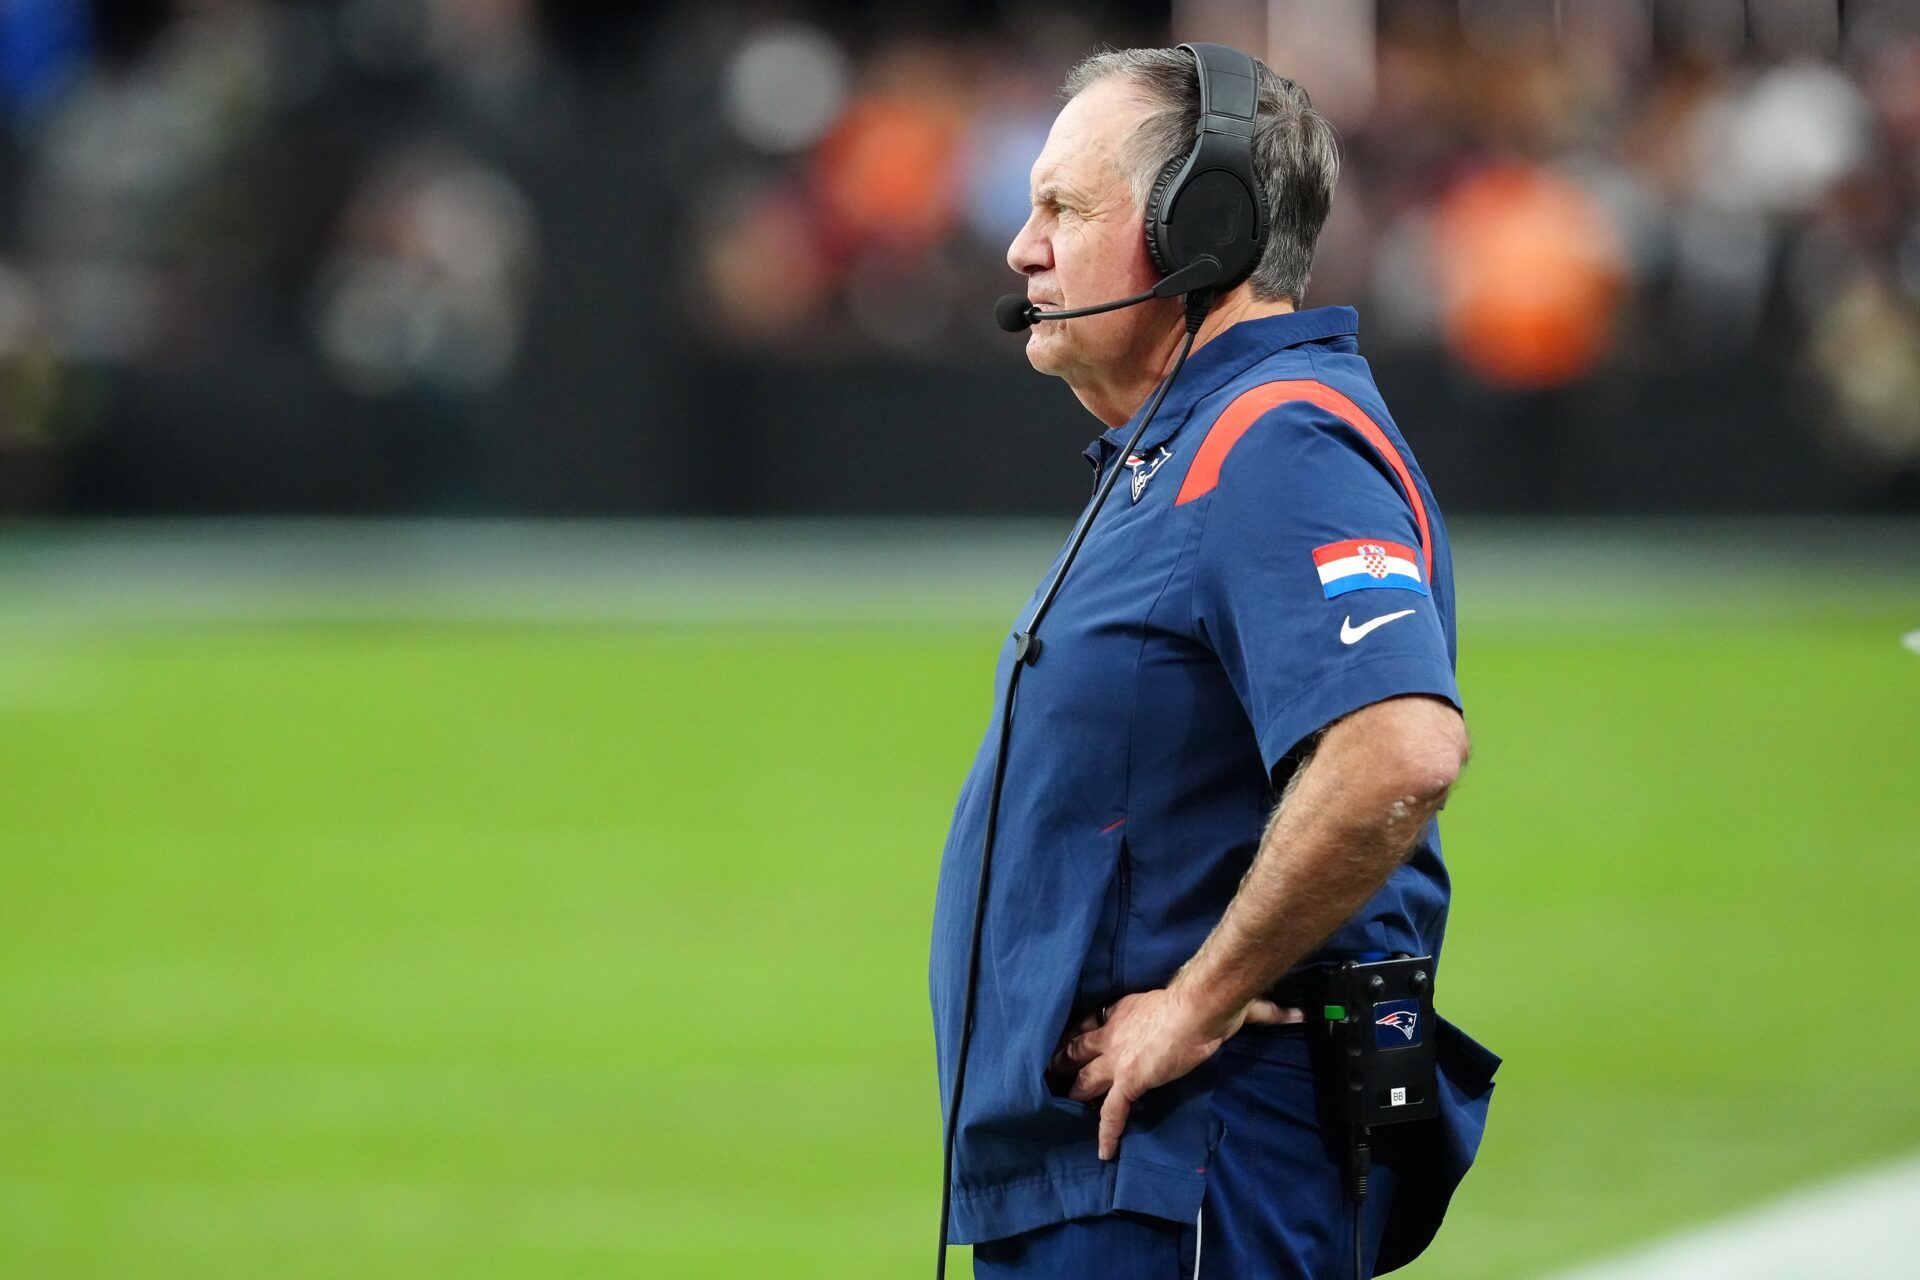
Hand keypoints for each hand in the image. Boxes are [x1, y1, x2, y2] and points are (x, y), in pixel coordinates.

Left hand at [1048, 989, 1302, 1159]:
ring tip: (1063, 1106)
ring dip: (1074, 1092)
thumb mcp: (1221, 1005)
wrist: (1199, 1007)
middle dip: (1064, 1060)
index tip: (1075, 1039)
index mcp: (1126, 1011)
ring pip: (1084, 1079)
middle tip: (1052, 1072)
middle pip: (1077, 1048)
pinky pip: (1110, 1112)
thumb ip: (1258, 1010)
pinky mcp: (1127, 1081)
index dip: (1082, 1033)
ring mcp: (1117, 1058)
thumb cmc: (1209, 1002)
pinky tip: (1103, 1151)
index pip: (1094, 1022)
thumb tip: (1294, 1015)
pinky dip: (1105, 1132)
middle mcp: (1113, 1033)